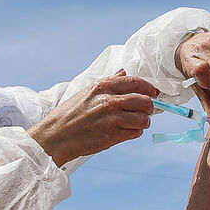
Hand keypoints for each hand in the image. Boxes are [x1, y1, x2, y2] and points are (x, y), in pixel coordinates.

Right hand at [28, 72, 158, 166]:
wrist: (55, 136)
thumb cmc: (69, 114)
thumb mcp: (87, 92)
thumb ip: (108, 82)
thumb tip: (124, 72)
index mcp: (103, 87)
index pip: (135, 82)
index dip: (149, 87)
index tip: (154, 92)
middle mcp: (109, 101)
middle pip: (144, 101)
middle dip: (149, 107)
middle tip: (145, 111)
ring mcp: (112, 119)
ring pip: (143, 119)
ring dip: (143, 122)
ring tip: (136, 123)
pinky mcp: (112, 136)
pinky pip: (135, 133)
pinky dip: (134, 133)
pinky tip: (126, 132)